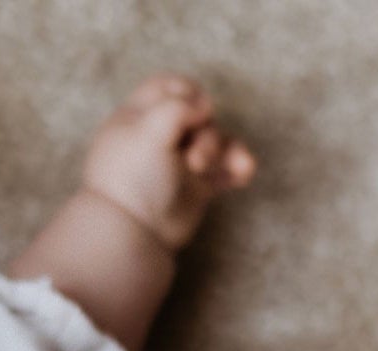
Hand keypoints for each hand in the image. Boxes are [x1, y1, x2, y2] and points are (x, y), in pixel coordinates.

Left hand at [78, 75, 256, 255]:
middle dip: (207, 132)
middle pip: (198, 115)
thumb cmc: (133, 179)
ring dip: (226, 150)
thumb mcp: (149, 130)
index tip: (193, 109)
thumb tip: (204, 107)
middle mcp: (159, 138)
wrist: (133, 234)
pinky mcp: (196, 188)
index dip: (185, 92)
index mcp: (138, 119)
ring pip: (215, 141)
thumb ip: (178, 107)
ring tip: (228, 169)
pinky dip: (237, 168)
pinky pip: (224, 169)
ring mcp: (178, 163)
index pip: (166, 88)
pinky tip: (244, 174)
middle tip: (196, 160)